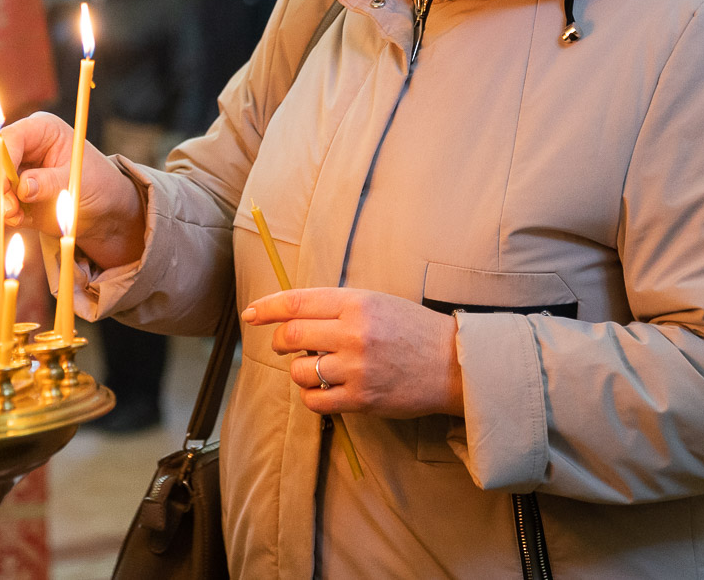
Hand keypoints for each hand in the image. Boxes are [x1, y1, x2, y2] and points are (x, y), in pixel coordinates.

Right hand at [0, 111, 144, 268]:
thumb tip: (23, 188)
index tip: (3, 191)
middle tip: (9, 211)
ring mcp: (10, 169)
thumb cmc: (97, 185)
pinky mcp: (6, 192)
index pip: (6, 139)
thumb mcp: (78, 182)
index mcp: (40, 129)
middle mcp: (20, 145)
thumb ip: (50, 183)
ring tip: (18, 217)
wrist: (102, 210)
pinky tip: (20, 220)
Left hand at [243, 288, 463, 419]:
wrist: (452, 364)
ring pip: (300, 372)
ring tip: (318, 368)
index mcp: (357, 303)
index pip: (297, 302)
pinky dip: (313, 397)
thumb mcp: (377, 302)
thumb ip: (337, 307)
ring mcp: (357, 368)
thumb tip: (290, 316)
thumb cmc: (411, 329)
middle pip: (291, 336)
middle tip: (288, 345)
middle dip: (281, 341)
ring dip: (300, 371)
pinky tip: (326, 390)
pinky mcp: (362, 399)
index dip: (267, 308)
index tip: (251, 314)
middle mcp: (354, 333)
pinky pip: (315, 401)